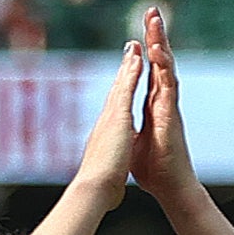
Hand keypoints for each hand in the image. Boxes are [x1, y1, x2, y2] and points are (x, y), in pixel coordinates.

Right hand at [70, 34, 145, 201]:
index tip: (126, 78)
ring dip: (128, 64)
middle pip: (116, 91)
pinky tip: (138, 57)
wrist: (94, 189)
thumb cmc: (101, 188)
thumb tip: (107, 175)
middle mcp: (106, 122)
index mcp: (108, 135)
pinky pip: (127, 88)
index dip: (121, 93)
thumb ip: (108, 168)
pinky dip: (132, 72)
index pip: (116, 109)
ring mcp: (110, 117)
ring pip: (121, 85)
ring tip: (135, 44)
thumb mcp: (108, 172)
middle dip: (123, 71)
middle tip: (129, 50)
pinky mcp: (117, 116)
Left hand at [127, 5, 200, 209]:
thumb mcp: (133, 141)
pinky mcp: (172, 114)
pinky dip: (164, 67)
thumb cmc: (151, 169)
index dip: (143, 53)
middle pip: (159, 62)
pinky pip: (168, 84)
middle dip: (155, 36)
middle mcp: (162, 101)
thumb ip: (130, 127)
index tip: (136, 33)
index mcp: (152, 106)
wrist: (168, 187)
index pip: (148, 72)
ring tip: (155, 20)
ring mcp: (169, 106)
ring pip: (166, 66)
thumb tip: (122, 123)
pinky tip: (159, 51)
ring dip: (161, 43)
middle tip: (151, 11)